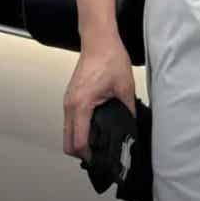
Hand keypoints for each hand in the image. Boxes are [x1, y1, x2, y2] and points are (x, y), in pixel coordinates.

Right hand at [63, 39, 135, 161]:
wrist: (99, 40)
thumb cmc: (109, 58)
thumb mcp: (125, 86)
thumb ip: (128, 110)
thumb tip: (132, 126)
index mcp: (82, 105)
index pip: (78, 141)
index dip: (88, 155)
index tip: (99, 160)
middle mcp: (70, 105)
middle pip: (67, 142)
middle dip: (81, 152)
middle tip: (98, 155)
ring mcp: (68, 100)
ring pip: (67, 132)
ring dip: (78, 141)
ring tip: (97, 143)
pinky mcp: (70, 96)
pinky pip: (69, 121)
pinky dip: (77, 129)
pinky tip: (93, 127)